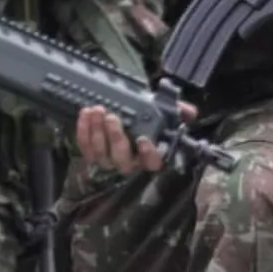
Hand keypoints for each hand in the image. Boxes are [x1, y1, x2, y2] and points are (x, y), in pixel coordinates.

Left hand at [74, 100, 193, 173]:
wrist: (122, 109)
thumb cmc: (144, 114)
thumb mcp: (163, 110)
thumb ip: (178, 110)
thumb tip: (190, 112)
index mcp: (149, 154)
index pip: (153, 163)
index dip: (148, 154)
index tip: (143, 139)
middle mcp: (129, 162)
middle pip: (122, 160)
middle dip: (115, 138)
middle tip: (112, 117)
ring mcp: (108, 159)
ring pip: (101, 154)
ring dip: (97, 132)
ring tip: (97, 111)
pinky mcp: (91, 153)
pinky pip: (85, 147)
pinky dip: (83, 130)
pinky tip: (85, 114)